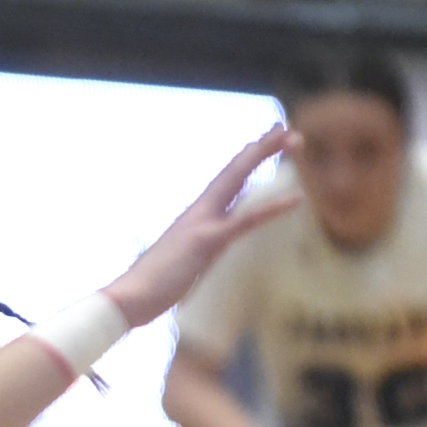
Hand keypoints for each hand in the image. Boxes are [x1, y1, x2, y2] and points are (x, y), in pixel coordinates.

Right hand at [102, 127, 298, 327]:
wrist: (129, 297)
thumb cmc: (149, 288)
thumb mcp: (177, 265)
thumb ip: (190, 255)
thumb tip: (194, 259)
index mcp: (195, 216)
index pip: (225, 181)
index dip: (246, 161)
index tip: (265, 143)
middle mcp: (200, 212)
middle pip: (235, 170)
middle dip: (261, 147)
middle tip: (286, 128)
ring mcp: (203, 224)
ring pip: (239, 180)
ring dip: (265, 157)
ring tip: (292, 138)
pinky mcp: (208, 242)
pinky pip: (246, 222)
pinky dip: (272, 209)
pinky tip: (298, 198)